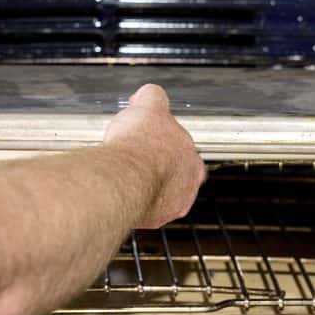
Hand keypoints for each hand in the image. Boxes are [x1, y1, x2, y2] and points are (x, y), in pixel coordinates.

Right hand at [104, 84, 205, 227]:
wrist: (124, 175)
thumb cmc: (140, 144)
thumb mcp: (149, 104)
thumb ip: (153, 96)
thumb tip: (150, 94)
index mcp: (193, 161)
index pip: (185, 152)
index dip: (166, 144)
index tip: (151, 140)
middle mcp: (188, 187)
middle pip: (174, 177)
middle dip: (157, 168)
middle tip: (136, 159)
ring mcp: (171, 206)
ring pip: (160, 195)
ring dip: (146, 186)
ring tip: (126, 176)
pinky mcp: (152, 219)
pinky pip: (144, 210)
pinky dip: (133, 201)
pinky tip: (122, 191)